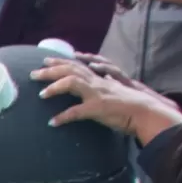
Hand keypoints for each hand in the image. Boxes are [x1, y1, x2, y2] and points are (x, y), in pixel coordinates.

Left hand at [32, 58, 181, 142]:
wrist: (147, 112)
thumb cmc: (131, 105)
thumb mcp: (114, 91)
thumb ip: (102, 87)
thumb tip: (93, 87)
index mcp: (100, 78)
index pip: (78, 65)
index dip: (62, 61)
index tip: (47, 60)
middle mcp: (98, 82)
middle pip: (71, 69)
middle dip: (51, 70)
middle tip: (34, 73)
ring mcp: (97, 94)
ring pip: (72, 83)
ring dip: (54, 88)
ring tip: (41, 95)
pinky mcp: (98, 108)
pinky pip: (76, 112)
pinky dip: (63, 117)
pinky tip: (53, 122)